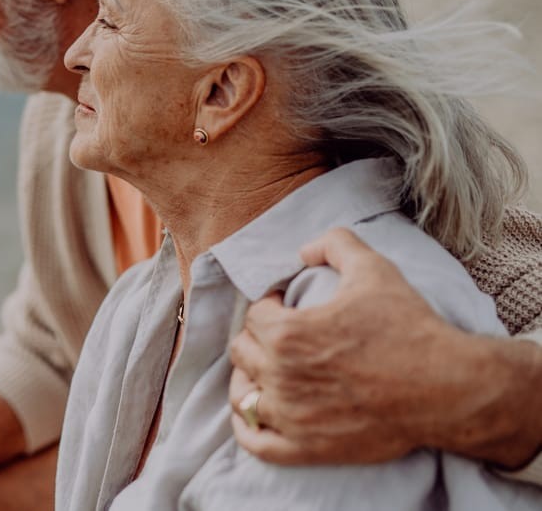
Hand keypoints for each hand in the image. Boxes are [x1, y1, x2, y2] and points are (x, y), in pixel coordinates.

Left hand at [227, 226, 454, 464]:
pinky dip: (247, 428)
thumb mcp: (374, 269)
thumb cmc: (410, 328)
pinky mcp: (307, 448)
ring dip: (248, 379)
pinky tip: (252, 415)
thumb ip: (335, 244)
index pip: (255, 315)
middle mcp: (281, 375)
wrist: (449, 389)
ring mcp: (292, 415)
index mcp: (287, 333)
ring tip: (265, 371)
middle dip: (258, 339)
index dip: (271, 304)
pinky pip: (257, 443)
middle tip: (280, 337)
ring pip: (243, 396)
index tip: (286, 305)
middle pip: (243, 352)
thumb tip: (304, 250)